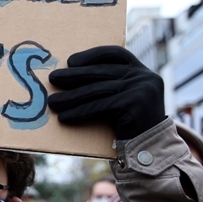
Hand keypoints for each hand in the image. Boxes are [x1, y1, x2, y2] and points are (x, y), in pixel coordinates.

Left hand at [47, 46, 164, 140]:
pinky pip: (100, 106)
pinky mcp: (135, 105)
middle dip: (74, 75)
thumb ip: (109, 83)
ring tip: (53, 102)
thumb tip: (69, 75)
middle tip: (52, 79)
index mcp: (141, 70)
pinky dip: (79, 112)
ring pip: (98, 90)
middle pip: (102, 71)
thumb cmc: (129, 123)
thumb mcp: (123, 97)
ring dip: (71, 97)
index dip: (92, 55)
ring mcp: (141, 89)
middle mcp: (144, 76)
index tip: (70, 61)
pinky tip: (64, 117)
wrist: (150, 148)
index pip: (115, 53)